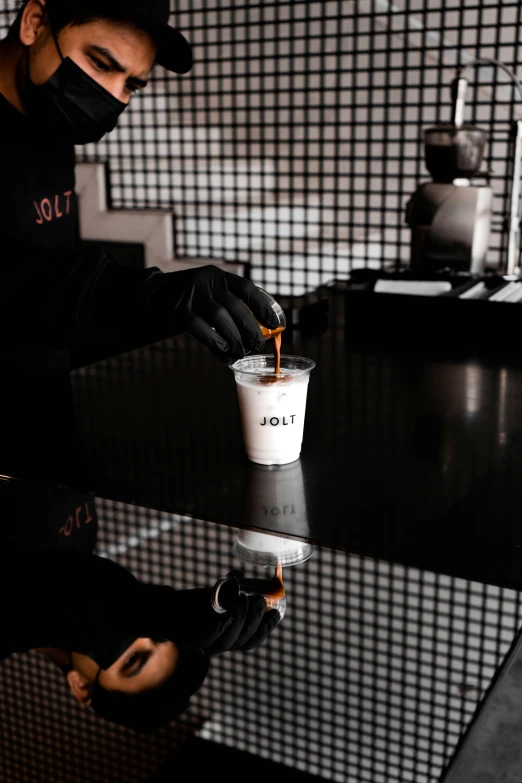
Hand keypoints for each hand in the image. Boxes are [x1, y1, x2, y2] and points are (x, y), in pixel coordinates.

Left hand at [139, 572, 281, 654]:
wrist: (164, 608)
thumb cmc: (192, 602)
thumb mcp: (214, 594)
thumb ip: (227, 588)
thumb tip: (240, 574)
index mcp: (229, 637)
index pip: (252, 640)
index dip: (265, 628)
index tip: (276, 612)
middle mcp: (219, 645)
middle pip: (243, 640)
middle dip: (255, 620)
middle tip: (259, 600)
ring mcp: (204, 646)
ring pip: (228, 640)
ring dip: (239, 621)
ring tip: (244, 601)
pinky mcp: (190, 640)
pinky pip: (207, 638)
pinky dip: (219, 627)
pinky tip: (226, 614)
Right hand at [149, 265, 280, 361]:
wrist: (154, 294)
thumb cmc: (192, 298)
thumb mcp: (211, 292)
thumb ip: (230, 305)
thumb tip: (259, 331)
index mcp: (219, 276)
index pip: (247, 289)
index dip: (263, 307)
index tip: (275, 324)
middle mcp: (206, 282)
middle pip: (235, 307)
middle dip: (250, 329)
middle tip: (257, 345)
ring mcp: (192, 296)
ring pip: (220, 319)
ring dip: (234, 339)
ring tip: (241, 352)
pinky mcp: (179, 312)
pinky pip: (201, 331)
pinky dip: (216, 344)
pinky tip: (224, 353)